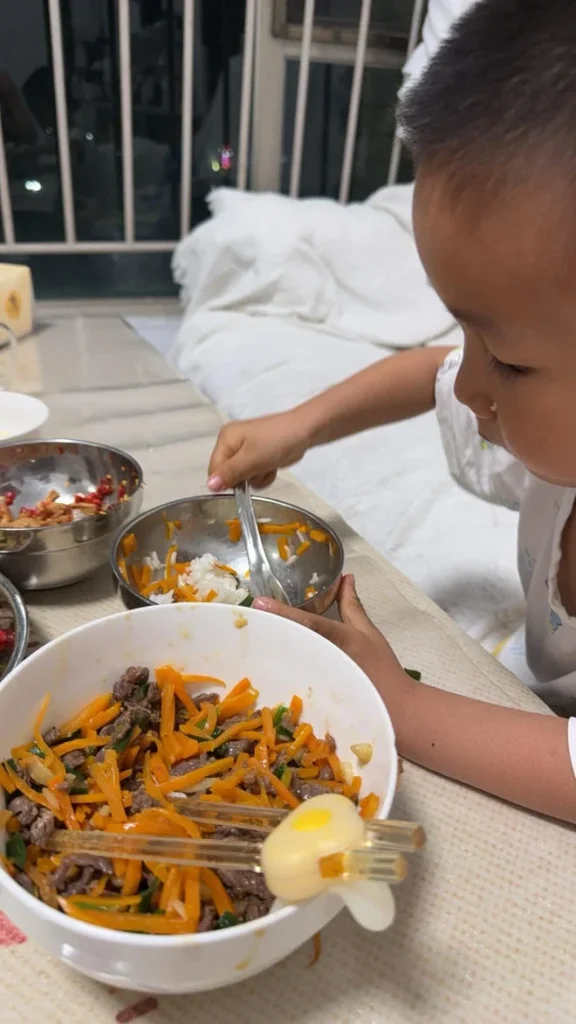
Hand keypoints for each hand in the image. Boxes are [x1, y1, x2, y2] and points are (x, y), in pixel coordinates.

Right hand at [207, 409, 311, 491]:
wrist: (305, 431)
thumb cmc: (276, 443)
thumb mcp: (251, 460)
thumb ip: (230, 473)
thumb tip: (209, 486)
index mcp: (225, 439)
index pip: (214, 469)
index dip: (227, 481)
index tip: (242, 483)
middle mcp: (232, 442)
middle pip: (228, 473)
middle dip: (244, 478)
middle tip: (258, 471)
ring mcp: (246, 448)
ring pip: (242, 476)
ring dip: (256, 477)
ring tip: (268, 467)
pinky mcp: (259, 454)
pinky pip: (254, 472)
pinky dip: (264, 474)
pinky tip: (273, 467)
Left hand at [253, 575, 412, 723]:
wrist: (394, 708)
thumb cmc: (382, 667)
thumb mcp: (367, 631)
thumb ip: (352, 605)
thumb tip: (346, 578)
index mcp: (338, 637)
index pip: (307, 621)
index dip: (282, 611)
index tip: (259, 602)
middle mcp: (324, 655)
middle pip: (291, 640)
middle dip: (270, 628)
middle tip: (249, 615)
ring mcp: (316, 677)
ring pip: (288, 660)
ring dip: (272, 647)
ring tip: (255, 634)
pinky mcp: (313, 695)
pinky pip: (293, 677)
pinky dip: (280, 668)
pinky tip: (268, 664)